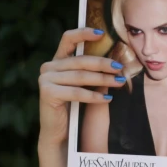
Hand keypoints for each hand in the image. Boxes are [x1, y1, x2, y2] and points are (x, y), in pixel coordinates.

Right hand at [37, 28, 126, 146]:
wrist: (60, 133)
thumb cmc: (74, 107)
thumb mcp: (83, 85)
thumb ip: (91, 71)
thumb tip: (115, 61)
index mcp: (57, 61)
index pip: (68, 39)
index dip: (84, 33)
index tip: (102, 33)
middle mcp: (48, 67)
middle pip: (80, 61)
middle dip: (103, 64)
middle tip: (120, 68)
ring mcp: (45, 79)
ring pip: (80, 76)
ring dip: (102, 79)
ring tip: (119, 82)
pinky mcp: (47, 92)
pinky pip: (76, 92)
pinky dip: (94, 95)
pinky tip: (107, 98)